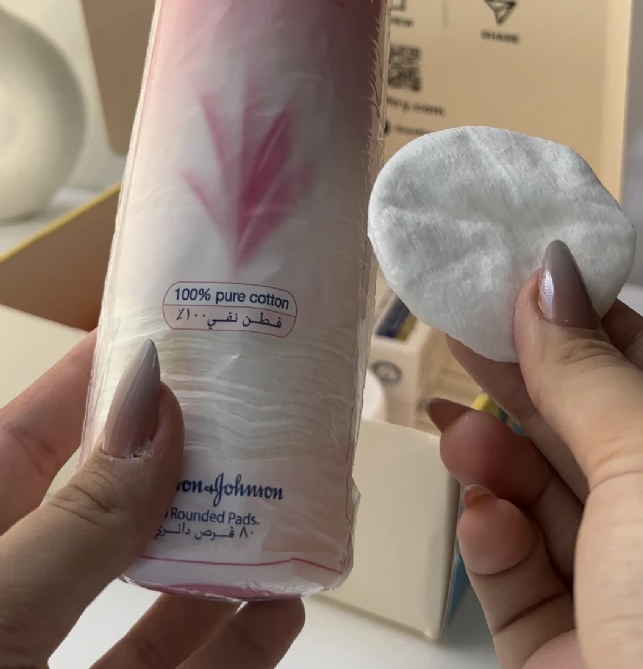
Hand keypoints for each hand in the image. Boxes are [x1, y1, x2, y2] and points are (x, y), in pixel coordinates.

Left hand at [0, 334, 302, 666]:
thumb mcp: (1, 600)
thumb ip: (80, 519)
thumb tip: (156, 415)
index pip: (21, 445)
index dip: (84, 385)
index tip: (154, 336)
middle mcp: (19, 607)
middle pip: (105, 514)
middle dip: (172, 459)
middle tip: (237, 405)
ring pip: (153, 601)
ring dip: (220, 548)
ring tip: (277, 493)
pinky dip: (242, 645)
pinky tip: (282, 606)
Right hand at [429, 240, 642, 667]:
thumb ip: (586, 366)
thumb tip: (548, 274)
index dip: (578, 318)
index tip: (510, 276)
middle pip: (587, 431)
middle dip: (522, 385)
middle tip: (457, 334)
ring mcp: (628, 595)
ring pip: (544, 502)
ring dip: (496, 460)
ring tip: (456, 429)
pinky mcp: (572, 655)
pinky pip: (520, 578)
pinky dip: (493, 539)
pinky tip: (480, 510)